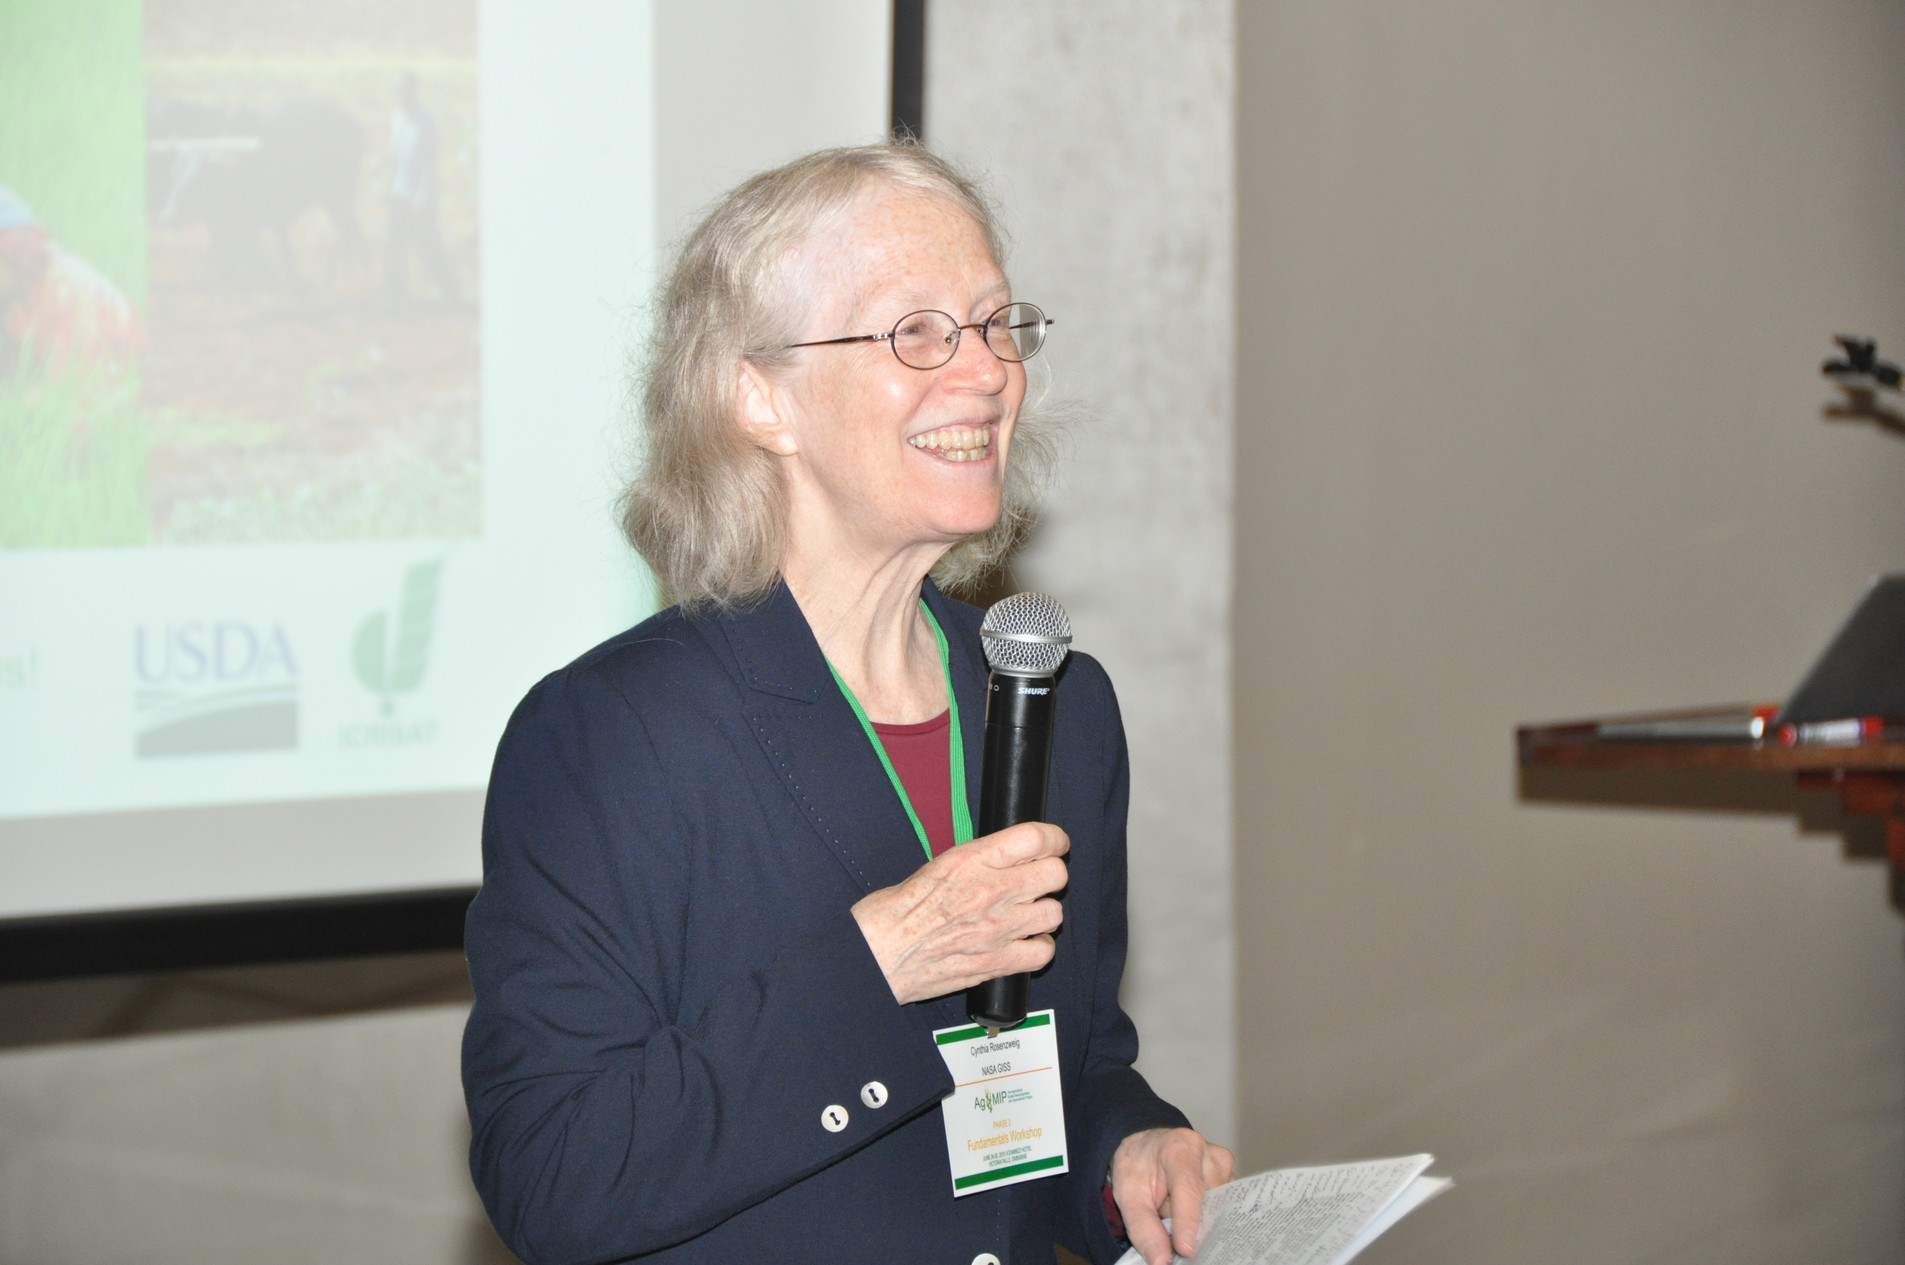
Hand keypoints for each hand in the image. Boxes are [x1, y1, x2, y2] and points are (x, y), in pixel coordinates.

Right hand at [851, 822, 1068, 1003]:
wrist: (879, 955)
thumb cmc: (894, 912)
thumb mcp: (936, 866)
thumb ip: (977, 861)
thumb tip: (1004, 857)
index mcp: (974, 860)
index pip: (1037, 838)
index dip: (1053, 839)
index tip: (1052, 844)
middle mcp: (993, 891)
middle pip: (1056, 874)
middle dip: (1049, 875)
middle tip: (1035, 881)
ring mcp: (999, 929)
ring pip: (1054, 913)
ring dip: (1043, 913)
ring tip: (1026, 914)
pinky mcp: (997, 962)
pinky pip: (1043, 953)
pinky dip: (1038, 948)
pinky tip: (1023, 942)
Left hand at [1112, 1127, 1235, 1263]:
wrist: (1147, 1147)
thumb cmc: (1138, 1166)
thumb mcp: (1127, 1194)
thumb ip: (1143, 1227)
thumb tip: (1161, 1260)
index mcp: (1180, 1148)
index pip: (1189, 1188)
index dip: (1188, 1222)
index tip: (1185, 1249)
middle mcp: (1210, 1154)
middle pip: (1206, 1204)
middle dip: (1188, 1223)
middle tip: (1164, 1222)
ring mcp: (1225, 1167)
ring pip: (1217, 1210)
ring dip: (1196, 1220)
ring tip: (1172, 1208)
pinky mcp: (1232, 1180)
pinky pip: (1223, 1209)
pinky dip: (1204, 1217)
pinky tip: (1188, 1213)